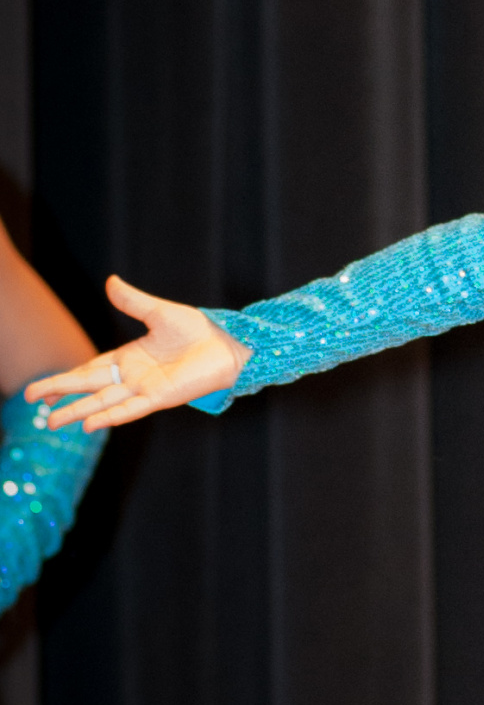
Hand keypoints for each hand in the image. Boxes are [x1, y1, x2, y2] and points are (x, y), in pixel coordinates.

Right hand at [25, 275, 245, 428]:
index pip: (89, 370)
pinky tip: (90, 424)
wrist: (229, 344)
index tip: (42, 389)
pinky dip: (110, 415)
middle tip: (32, 402)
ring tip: (51, 422)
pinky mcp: (162, 397)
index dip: (65, 378)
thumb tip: (110, 281)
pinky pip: (130, 409)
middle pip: (88, 387)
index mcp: (129, 358)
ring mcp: (146, 389)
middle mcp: (133, 376)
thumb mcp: (159, 312)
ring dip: (78, 411)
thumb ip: (132, 302)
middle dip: (60, 394)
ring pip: (103, 402)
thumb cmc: (199, 331)